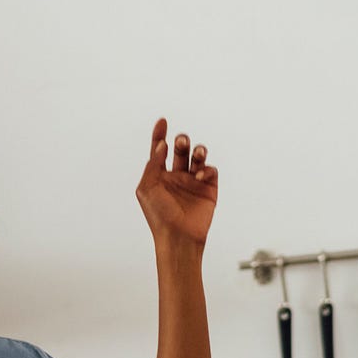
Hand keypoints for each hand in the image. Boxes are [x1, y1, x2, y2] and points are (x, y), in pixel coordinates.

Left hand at [135, 118, 217, 245]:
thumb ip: (153, 164)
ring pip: (197, 156)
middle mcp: (176, 176)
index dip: (160, 135)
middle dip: (182, 141)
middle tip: (180, 142)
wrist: (178, 236)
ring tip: (195, 154)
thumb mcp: (147, 188)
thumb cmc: (159, 215)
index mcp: (159, 175)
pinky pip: (210, 170)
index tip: (162, 121)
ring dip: (197, 150)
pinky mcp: (209, 188)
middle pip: (180, 150)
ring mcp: (193, 181)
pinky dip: (206, 169)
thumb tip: (161, 144)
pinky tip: (199, 177)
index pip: (159, 150)